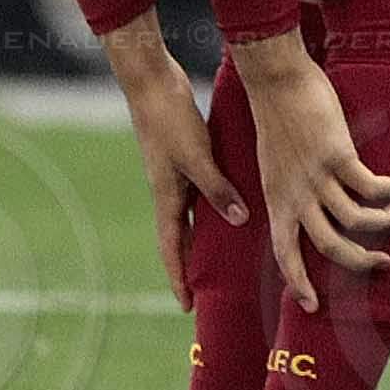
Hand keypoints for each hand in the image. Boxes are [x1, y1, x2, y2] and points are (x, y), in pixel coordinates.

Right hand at [107, 22, 245, 312]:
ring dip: (203, 237)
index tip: (187, 307)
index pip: (170, 248)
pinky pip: (199, 191)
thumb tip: (238, 220)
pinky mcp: (184, 156)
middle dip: (190, 265)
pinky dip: (212, 205)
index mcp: (167, 196)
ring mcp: (176, 174)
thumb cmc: (169, 118)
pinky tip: (231, 205)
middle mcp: (169, 190)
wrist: (151, 82)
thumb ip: (217, 188)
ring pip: (191, 215)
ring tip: (224, 257)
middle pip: (179, 237)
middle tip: (206, 291)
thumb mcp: (196, 156)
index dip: (178, 278)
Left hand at [231, 30, 389, 313]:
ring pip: (359, 220)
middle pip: (331, 246)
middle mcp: (296, 194)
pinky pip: (373, 186)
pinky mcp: (338, 155)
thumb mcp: (272, 160)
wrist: (274, 77)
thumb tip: (308, 200)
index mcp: (276, 198)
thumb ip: (289, 184)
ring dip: (387, 220)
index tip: (311, 306)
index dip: (298, 282)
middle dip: (361, 262)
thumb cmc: (275, 112)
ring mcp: (317, 176)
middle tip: (383, 263)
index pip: (285, 252)